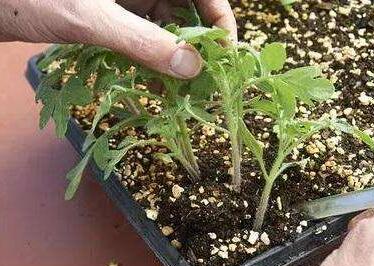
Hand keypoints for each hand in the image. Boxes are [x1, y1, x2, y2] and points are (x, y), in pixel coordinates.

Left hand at [0, 0, 236, 78]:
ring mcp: (128, 0)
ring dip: (177, 59)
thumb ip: (141, 41)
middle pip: (190, 12)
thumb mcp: (91, 18)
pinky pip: (145, 40)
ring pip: (168, 29)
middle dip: (201, 46)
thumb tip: (190, 68)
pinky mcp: (115, 17)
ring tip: (184, 90)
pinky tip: (156, 84)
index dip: (221, 21)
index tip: (226, 55)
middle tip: (206, 81)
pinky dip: (153, 62)